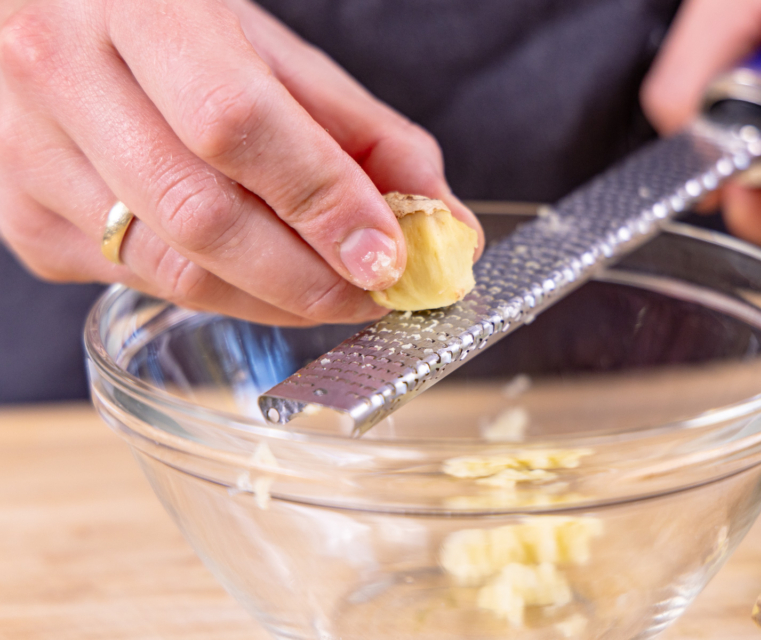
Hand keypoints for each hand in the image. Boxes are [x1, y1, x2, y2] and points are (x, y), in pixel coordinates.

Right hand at [0, 0, 481, 324]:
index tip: (390, 255)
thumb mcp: (272, 49)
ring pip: (171, 270)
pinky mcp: (24, 224)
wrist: (50, 16)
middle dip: (308, 277)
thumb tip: (442, 223)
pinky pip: (142, 286)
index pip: (235, 125)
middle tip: (375, 292)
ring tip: (330, 288)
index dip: (322, 201)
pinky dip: (219, 293)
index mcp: (136, 9)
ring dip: (272, 298)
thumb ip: (361, 132)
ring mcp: (28, 158)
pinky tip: (252, 271)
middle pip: (201, 218)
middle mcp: (60, 78)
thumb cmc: (173, 26)